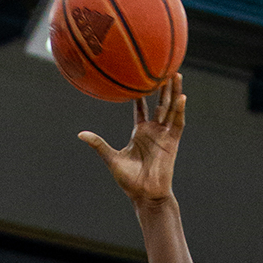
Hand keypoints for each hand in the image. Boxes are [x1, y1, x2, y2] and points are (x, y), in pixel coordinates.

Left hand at [79, 74, 185, 206]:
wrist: (145, 194)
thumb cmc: (129, 180)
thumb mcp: (111, 158)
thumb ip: (98, 144)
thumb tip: (80, 134)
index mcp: (140, 132)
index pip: (141, 109)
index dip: (140, 95)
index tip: (138, 79)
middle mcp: (154, 131)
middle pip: (160, 103)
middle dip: (162, 87)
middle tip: (163, 68)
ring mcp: (164, 135)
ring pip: (171, 109)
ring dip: (174, 92)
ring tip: (176, 74)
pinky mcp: (172, 143)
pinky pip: (177, 124)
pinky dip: (179, 111)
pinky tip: (181, 97)